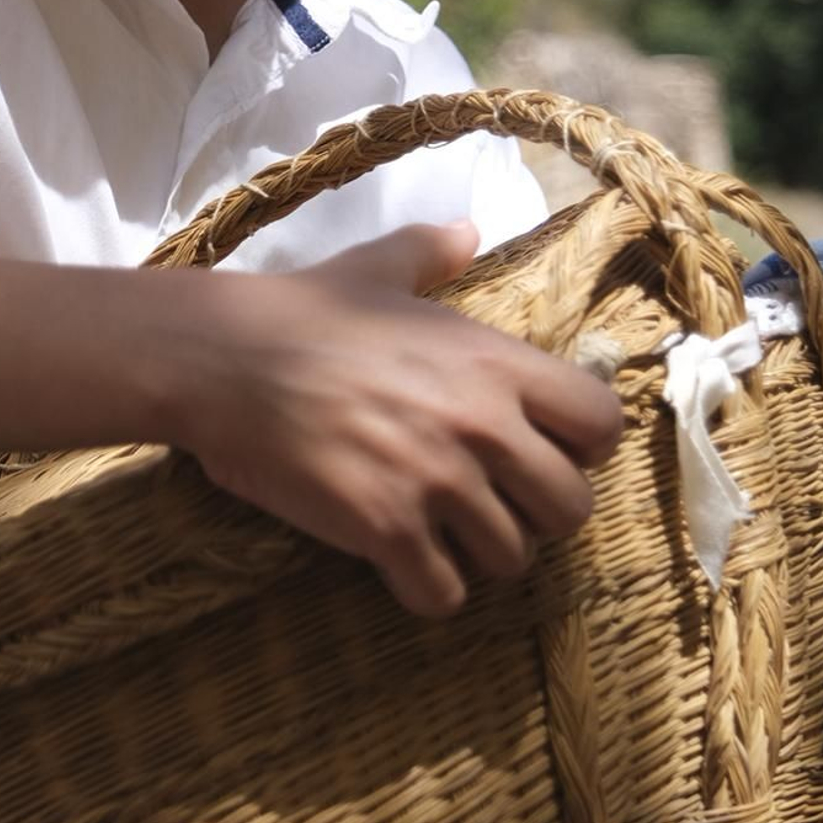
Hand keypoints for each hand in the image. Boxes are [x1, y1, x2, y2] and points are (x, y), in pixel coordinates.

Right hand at [180, 221, 623, 618]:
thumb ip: (431, 253)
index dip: (580, 447)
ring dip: (477, 553)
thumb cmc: (299, 311)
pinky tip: (398, 562)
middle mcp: (482, 424)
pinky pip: (443, 594)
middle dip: (536, 514)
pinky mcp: (386, 529)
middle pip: (571, 508)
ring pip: (510, 558)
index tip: (541, 449)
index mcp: (495, 362)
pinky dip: (426, 589)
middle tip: (490, 504)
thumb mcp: (375, 268)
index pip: (602, 424)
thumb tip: (467, 228)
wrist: (221, 358)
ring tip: (438, 532)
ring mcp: (437, 481)